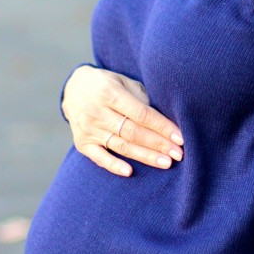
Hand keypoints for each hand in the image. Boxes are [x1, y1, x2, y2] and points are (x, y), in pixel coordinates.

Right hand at [61, 65, 182, 175]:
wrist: (73, 88)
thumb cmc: (107, 84)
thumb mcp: (123, 81)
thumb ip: (141, 97)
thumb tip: (166, 118)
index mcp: (110, 93)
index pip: (141, 114)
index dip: (162, 126)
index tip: (180, 138)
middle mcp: (98, 112)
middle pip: (133, 132)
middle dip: (158, 144)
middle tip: (179, 154)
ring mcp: (89, 129)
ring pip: (121, 146)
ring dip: (145, 156)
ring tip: (166, 163)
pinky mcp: (82, 143)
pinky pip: (99, 157)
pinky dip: (113, 165)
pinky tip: (130, 172)